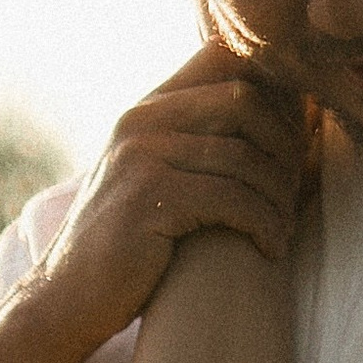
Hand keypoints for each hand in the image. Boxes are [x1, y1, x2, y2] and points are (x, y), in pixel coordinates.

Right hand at [29, 44, 310, 361]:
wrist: (67, 301)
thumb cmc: (127, 248)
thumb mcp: (152, 180)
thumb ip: (191, 144)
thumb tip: (279, 118)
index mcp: (145, 111)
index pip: (223, 61)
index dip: (272, 92)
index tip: (294, 141)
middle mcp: (140, 124)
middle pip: (243, 101)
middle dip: (284, 145)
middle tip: (295, 190)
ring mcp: (141, 159)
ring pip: (243, 156)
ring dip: (278, 196)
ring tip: (284, 227)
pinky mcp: (149, 200)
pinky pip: (231, 198)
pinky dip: (263, 224)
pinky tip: (271, 247)